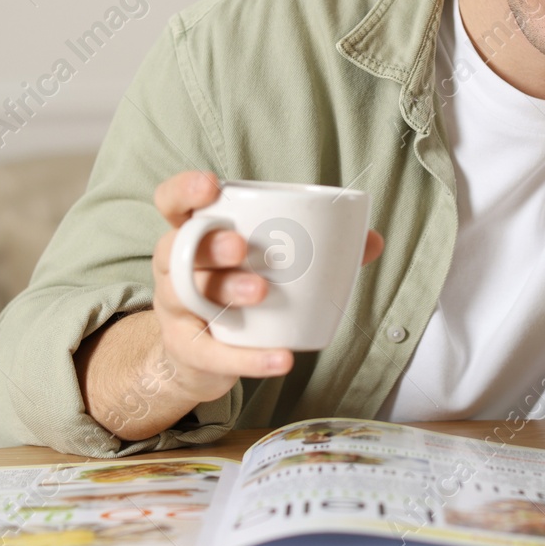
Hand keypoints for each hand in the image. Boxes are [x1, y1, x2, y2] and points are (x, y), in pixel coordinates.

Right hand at [147, 171, 384, 406]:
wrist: (197, 359)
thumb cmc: (233, 293)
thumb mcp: (261, 266)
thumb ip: (315, 249)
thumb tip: (372, 241)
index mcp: (193, 235)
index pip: (171, 203)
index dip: (184, 191)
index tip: (211, 186)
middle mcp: (175, 268)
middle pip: (177, 247)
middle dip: (209, 244)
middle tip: (242, 246)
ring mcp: (176, 310)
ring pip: (188, 295)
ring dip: (227, 289)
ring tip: (262, 291)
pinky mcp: (187, 351)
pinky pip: (213, 353)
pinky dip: (249, 358)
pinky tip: (282, 358)